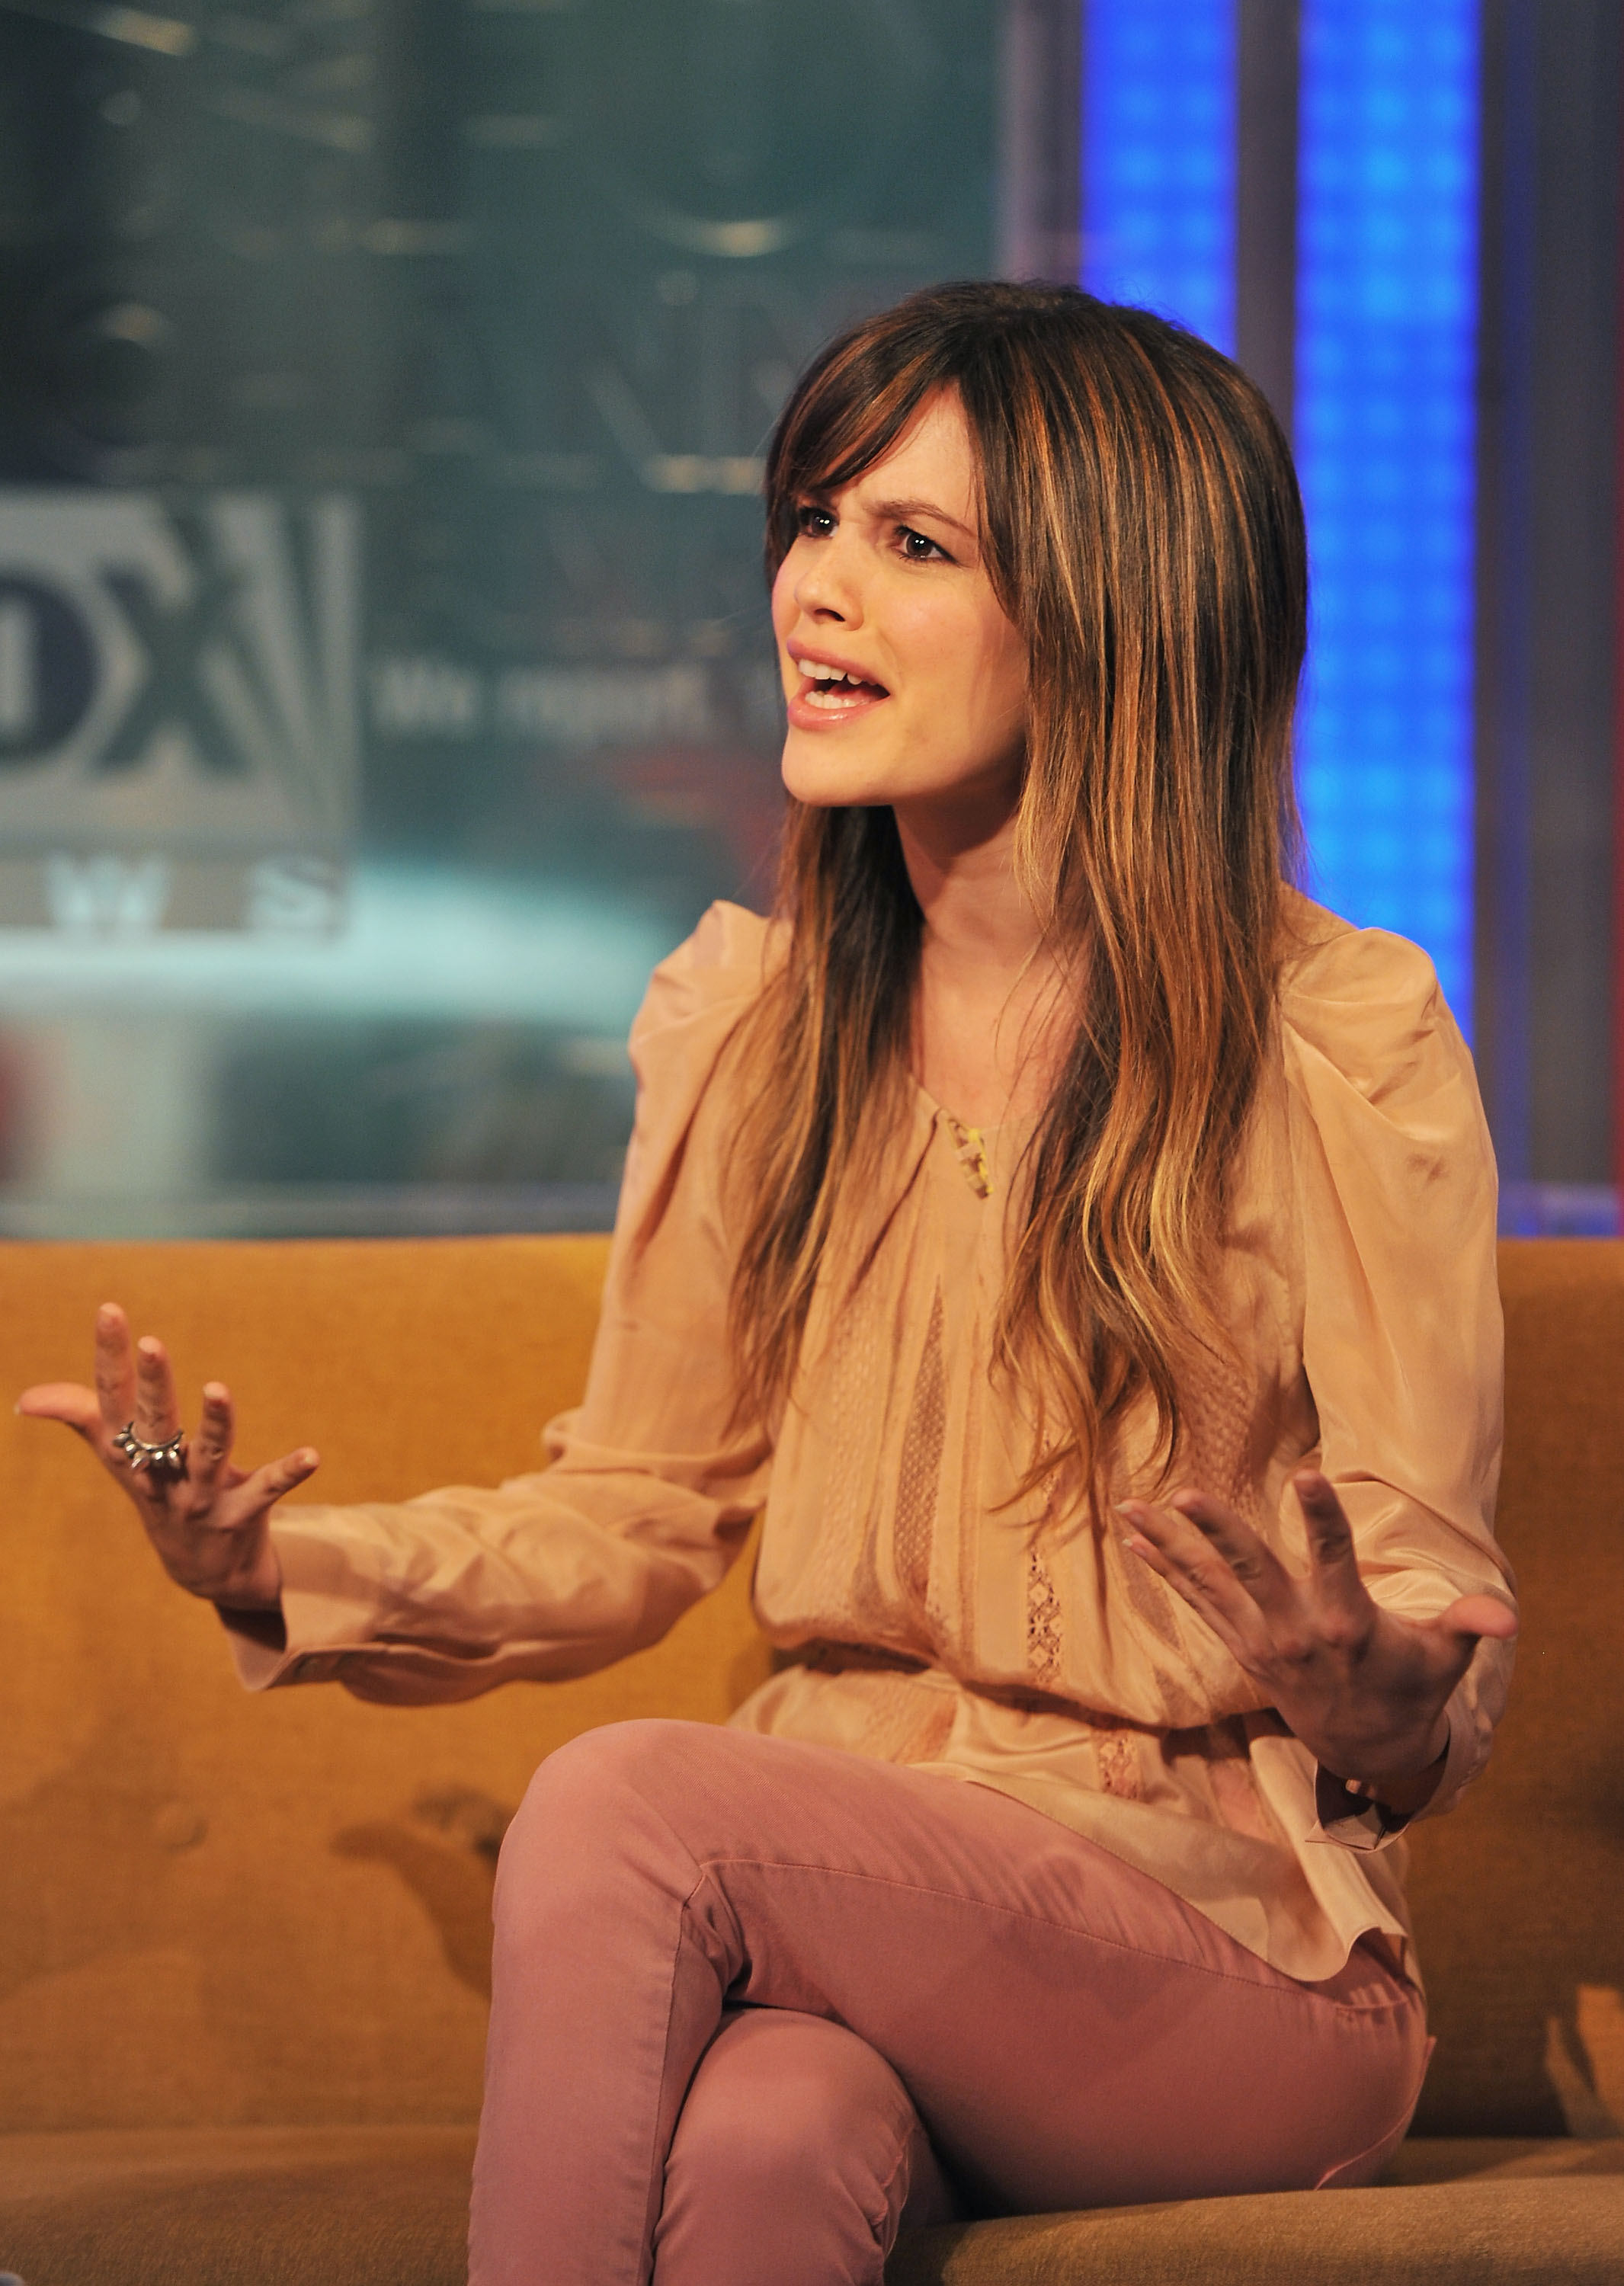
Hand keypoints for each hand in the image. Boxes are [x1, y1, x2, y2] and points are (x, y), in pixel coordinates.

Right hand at [17, 1302, 318, 1611]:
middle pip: (155, 1425)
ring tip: (218, 1390)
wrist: (201, 1570)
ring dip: (215, 1424)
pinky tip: (312, 1456)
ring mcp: (200, 1497)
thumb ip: (83, 1417)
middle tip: (153, 1344)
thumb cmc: (158, 1492)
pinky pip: (266, 1490)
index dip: (110, 1356)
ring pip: (208, 1456)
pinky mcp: (240, 1513)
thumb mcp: (119, 1458)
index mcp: (130, 1453)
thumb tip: (27, 1397)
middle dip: (154, 1386)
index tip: (110, 1310)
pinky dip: (289, 1472)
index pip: (113, 1399)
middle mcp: (160, 1475)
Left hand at [1118, 1469, 1516, 1807]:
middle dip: (1219, 1533)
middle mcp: (1296, 1633)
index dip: (1323, 1517)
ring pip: (1211, 1586)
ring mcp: (1262, 1643)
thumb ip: (1468, 1626)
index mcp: (1348, 1625)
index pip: (1336, 1560)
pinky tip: (1137, 1540)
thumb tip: (1508, 1616)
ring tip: (1132, 1506)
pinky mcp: (1242, 1648)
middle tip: (1186, 1495)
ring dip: (1170, 1546)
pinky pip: (1198, 1604)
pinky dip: (1167, 1572)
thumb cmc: (1412, 1687)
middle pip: (1253, 1572)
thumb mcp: (1446, 1660)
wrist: (1368, 1750)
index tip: (1306, 1474)